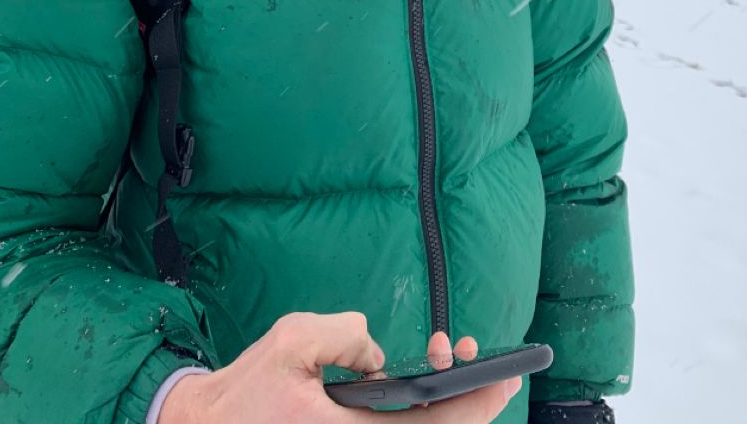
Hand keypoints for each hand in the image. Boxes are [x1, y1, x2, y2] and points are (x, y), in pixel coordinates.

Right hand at [159, 312, 520, 422]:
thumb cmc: (244, 391)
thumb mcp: (292, 341)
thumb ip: (344, 335)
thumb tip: (376, 355)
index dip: (475, 404)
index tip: (502, 377)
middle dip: (468, 400)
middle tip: (480, 359)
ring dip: (442, 404)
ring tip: (446, 356)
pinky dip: (418, 411)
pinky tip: (418, 379)